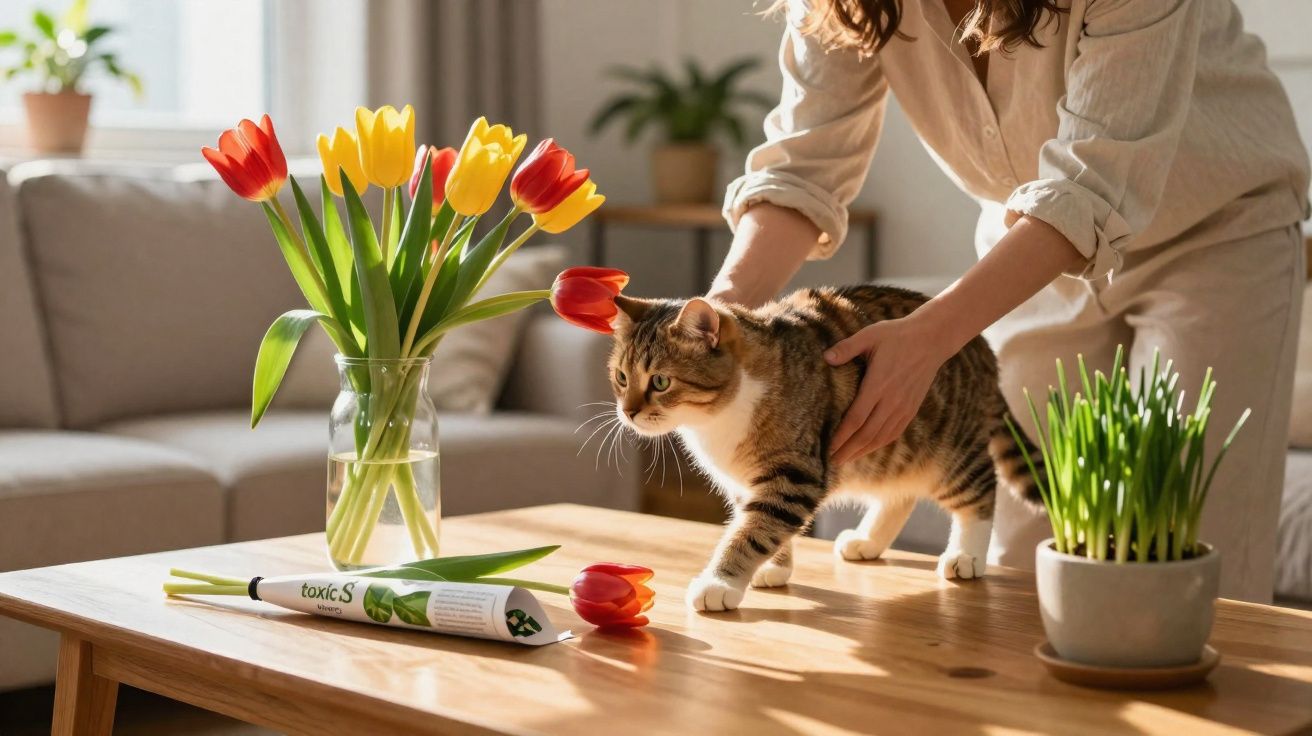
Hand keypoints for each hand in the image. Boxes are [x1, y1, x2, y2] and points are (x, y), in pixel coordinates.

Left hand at [824, 315, 953, 464]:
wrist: (932, 340)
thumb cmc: (897, 335)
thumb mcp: (870, 335)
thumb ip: (847, 347)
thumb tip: (825, 357)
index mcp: (879, 384)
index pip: (856, 418)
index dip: (842, 436)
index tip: (828, 447)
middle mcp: (892, 400)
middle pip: (867, 434)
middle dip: (848, 450)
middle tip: (831, 462)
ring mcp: (904, 406)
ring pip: (881, 437)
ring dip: (862, 451)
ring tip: (846, 459)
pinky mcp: (911, 409)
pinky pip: (894, 433)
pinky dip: (879, 444)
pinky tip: (868, 449)